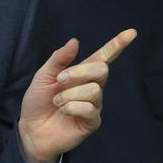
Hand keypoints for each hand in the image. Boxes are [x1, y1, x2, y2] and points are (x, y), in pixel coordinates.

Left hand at [18, 29, 136, 162]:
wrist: (31, 130)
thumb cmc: (38, 102)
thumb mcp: (43, 76)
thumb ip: (59, 59)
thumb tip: (75, 41)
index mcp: (82, 74)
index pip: (104, 57)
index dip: (118, 44)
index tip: (131, 32)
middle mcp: (92, 87)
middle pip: (102, 70)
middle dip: (80, 72)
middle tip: (59, 80)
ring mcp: (94, 105)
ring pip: (94, 90)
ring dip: (71, 94)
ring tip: (57, 101)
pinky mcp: (92, 122)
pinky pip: (90, 109)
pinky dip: (73, 107)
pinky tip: (64, 111)